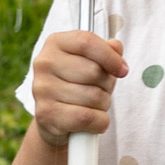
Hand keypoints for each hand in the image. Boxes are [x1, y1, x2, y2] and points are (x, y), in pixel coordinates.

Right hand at [31, 30, 125, 147]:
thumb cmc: (76, 85)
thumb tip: (116, 47)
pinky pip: (87, 117)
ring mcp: (42, 89)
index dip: (110, 57)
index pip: (87, 42)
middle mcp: (44, 63)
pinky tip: (96, 121)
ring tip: (93, 106)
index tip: (122, 70)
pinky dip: (100, 122)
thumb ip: (105, 50)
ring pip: (94, 96)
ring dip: (103, 105)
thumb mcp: (90, 62)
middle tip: (101, 91)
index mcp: (55, 43)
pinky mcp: (45, 114)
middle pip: (94, 71)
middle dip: (106, 85)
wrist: (53, 119)